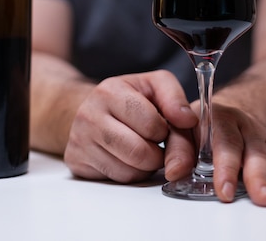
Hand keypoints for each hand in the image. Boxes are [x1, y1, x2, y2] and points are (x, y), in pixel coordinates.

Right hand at [64, 70, 197, 182]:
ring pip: (128, 171)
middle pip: (139, 153)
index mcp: (110, 91)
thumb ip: (175, 99)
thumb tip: (188, 121)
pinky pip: (114, 180)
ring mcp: (79, 139)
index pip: (151, 125)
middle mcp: (89, 114)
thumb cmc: (130, 97)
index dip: (164, 130)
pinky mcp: (76, 161)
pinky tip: (126, 157)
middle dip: (156, 153)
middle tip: (154, 142)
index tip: (161, 125)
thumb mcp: (154, 85)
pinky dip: (128, 174)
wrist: (93, 108)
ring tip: (141, 148)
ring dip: (144, 166)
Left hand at [164, 102, 265, 206]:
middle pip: (254, 150)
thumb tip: (174, 171)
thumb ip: (176, 149)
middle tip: (261, 197)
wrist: (219, 113)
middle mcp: (243, 125)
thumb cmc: (196, 126)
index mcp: (218, 117)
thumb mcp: (180, 130)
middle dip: (258, 176)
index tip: (224, 189)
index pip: (223, 140)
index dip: (226, 164)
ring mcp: (261, 136)